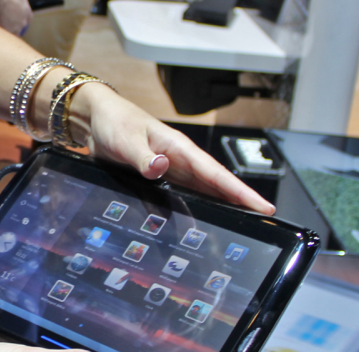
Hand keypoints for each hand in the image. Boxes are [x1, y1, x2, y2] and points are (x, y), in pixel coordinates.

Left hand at [70, 83, 275, 214]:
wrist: (96, 119)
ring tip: (241, 223)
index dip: (240, 191)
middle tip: (262, 220)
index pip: (215, 173)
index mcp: (178, 147)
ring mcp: (171, 168)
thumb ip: (143, 157)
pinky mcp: (159, 177)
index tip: (262, 205)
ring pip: (202, 190)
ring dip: (220, 205)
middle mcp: (179, 159)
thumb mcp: (126, 140)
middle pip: (216, 184)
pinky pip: (183, 192)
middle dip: (239, 201)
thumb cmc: (114, 122)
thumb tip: (161, 167)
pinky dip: (196, 204)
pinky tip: (201, 218)